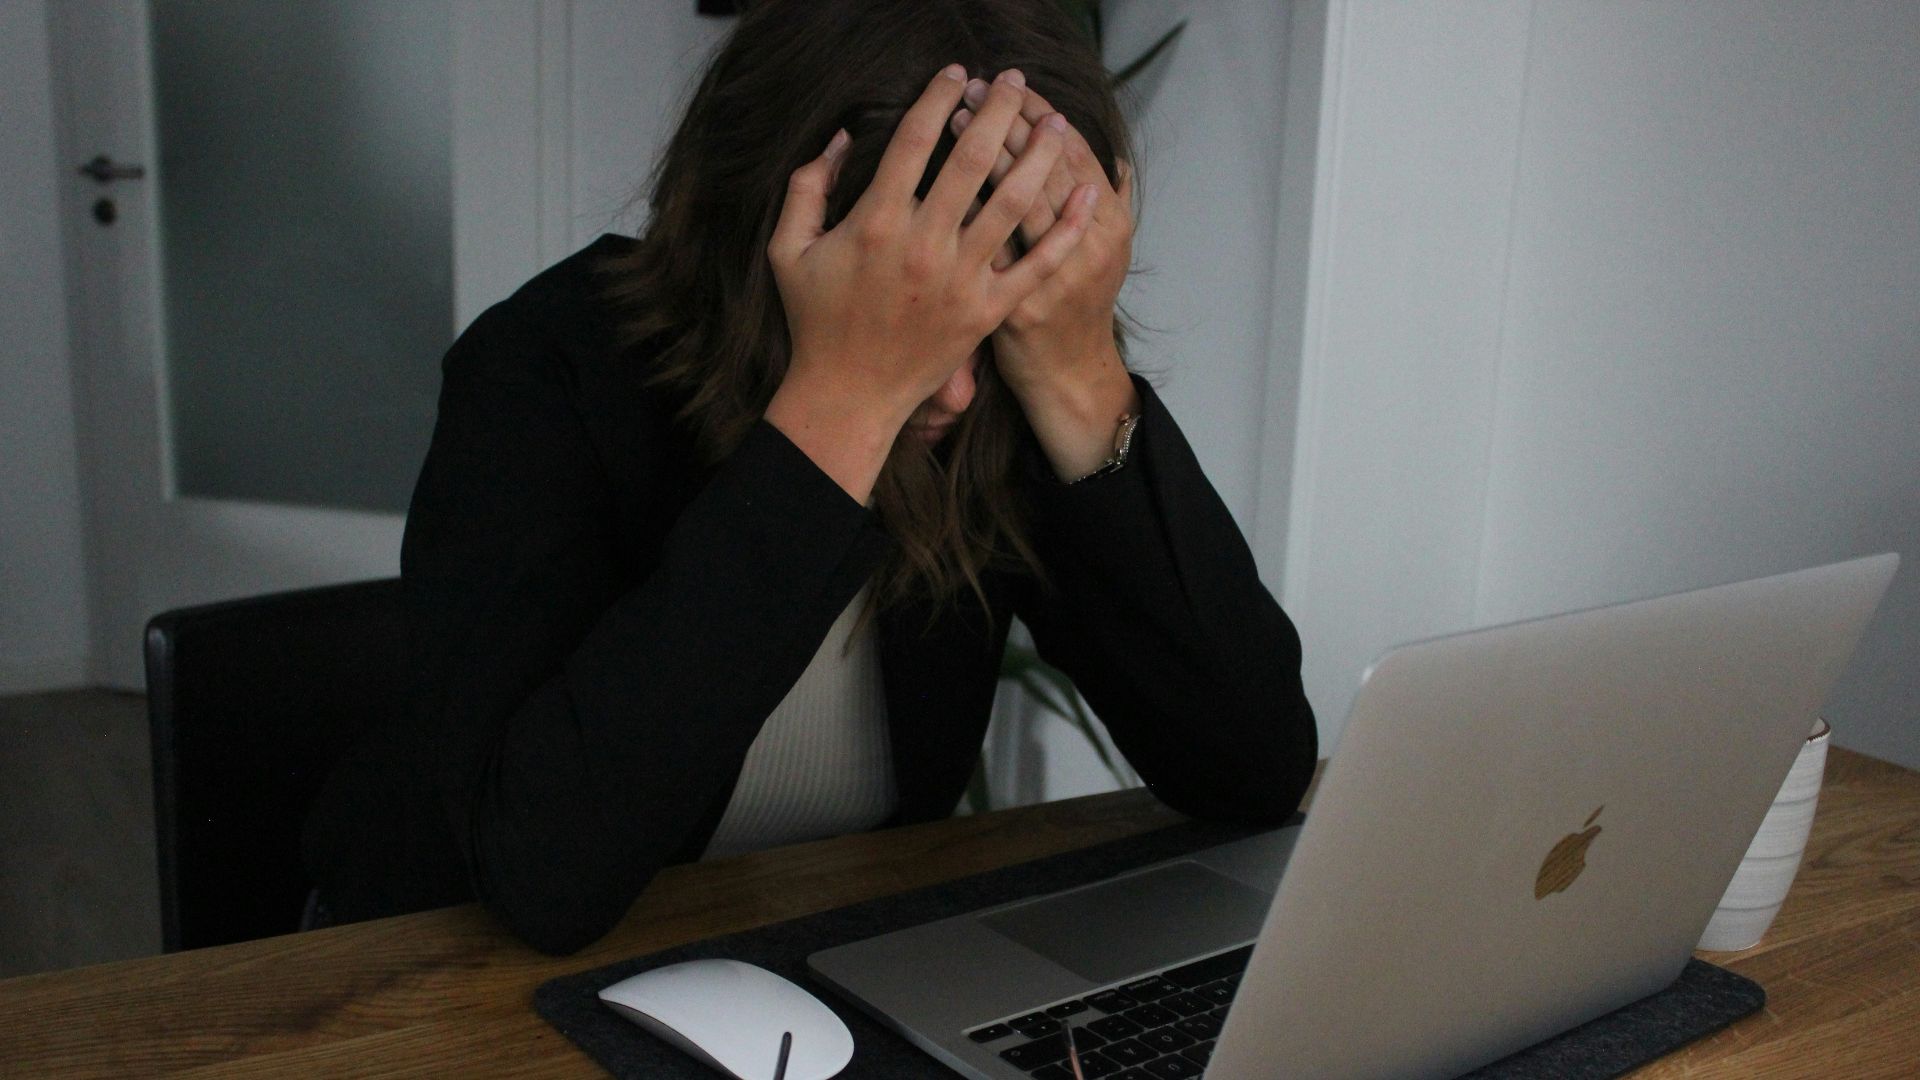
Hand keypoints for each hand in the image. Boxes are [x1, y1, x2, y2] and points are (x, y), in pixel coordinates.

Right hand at [764, 65, 1095, 502]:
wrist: (848, 395)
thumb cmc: (816, 321)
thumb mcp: (788, 249)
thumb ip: (807, 187)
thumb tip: (839, 138)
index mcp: (876, 222)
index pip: (914, 140)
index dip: (938, 97)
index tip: (958, 74)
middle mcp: (924, 245)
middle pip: (972, 159)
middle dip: (999, 111)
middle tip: (1016, 82)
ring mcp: (961, 279)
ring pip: (1013, 202)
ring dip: (1039, 155)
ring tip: (1056, 123)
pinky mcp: (988, 311)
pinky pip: (1037, 263)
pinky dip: (1067, 228)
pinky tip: (1086, 193)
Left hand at [952, 80, 1140, 479]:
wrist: (1065, 374)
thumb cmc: (1078, 304)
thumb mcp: (1108, 252)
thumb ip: (1109, 203)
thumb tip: (1114, 161)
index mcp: (1111, 226)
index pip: (1075, 151)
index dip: (1041, 114)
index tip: (1013, 85)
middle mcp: (1087, 248)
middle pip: (1042, 166)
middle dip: (1006, 121)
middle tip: (976, 89)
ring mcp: (1048, 278)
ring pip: (1013, 200)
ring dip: (981, 153)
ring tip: (953, 118)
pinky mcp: (1009, 305)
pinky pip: (982, 246)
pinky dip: (962, 210)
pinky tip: (937, 179)